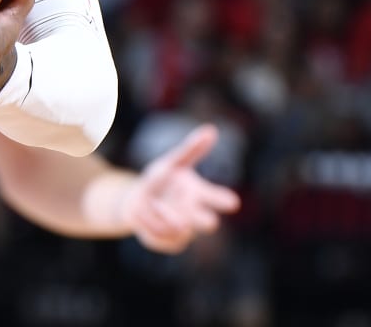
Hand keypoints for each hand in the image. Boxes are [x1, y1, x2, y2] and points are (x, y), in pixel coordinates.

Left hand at [121, 124, 242, 253]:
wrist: (137, 202)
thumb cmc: (160, 180)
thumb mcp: (172, 162)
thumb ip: (191, 149)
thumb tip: (211, 130)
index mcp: (198, 193)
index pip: (215, 197)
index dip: (223, 200)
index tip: (233, 202)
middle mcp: (195, 213)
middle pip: (206, 222)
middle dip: (205, 221)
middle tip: (210, 222)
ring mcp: (184, 230)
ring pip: (176, 227)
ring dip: (163, 213)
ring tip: (155, 203)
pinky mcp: (170, 242)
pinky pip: (160, 234)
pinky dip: (149, 222)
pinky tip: (147, 215)